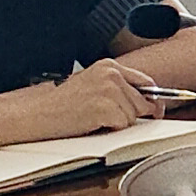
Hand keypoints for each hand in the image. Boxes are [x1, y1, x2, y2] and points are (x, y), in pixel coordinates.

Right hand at [16, 61, 153, 138]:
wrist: (39, 114)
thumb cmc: (64, 104)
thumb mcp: (93, 85)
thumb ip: (119, 88)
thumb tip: (152, 102)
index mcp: (109, 66)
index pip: (147, 82)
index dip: (153, 99)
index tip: (156, 109)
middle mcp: (112, 74)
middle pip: (145, 101)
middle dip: (134, 114)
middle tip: (108, 116)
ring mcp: (109, 90)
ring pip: (135, 115)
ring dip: (119, 122)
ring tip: (95, 117)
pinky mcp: (106, 108)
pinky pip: (124, 125)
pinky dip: (111, 129)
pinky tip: (93, 123)